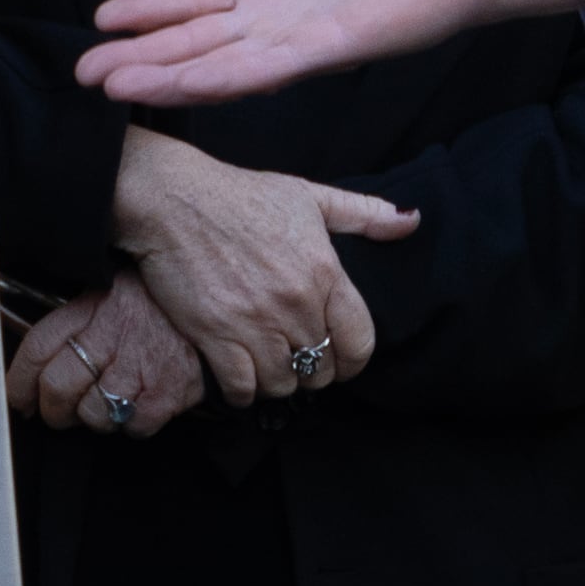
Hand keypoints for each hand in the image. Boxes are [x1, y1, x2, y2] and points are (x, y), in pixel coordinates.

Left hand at [8, 277, 207, 436]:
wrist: (220, 308)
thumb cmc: (162, 305)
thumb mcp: (115, 291)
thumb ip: (80, 319)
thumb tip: (41, 362)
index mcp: (94, 304)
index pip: (39, 347)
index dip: (19, 382)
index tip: (18, 399)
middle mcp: (114, 333)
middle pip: (58, 387)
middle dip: (52, 410)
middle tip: (56, 413)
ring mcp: (142, 363)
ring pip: (93, 413)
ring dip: (94, 417)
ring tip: (106, 403)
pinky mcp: (170, 390)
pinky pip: (134, 426)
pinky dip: (133, 424)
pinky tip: (139, 405)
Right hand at [77, 0, 574, 105]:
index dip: (151, 10)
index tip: (103, 19)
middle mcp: (277, 13)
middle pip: (195, 40)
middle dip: (140, 56)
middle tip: (84, 73)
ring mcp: (298, 36)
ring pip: (215, 63)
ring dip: (163, 76)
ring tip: (110, 87)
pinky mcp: (326, 50)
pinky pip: (259, 69)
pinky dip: (215, 79)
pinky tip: (175, 87)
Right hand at [112, 129, 413, 403]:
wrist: (173, 200)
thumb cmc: (241, 195)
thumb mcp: (308, 195)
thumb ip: (363, 214)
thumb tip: (411, 222)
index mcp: (324, 272)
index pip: (360, 343)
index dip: (353, 361)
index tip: (339, 360)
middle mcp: (295, 303)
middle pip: (321, 370)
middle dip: (312, 371)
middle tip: (296, 360)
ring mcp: (255, 323)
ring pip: (284, 384)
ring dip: (278, 381)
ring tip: (268, 366)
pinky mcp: (215, 336)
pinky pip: (242, 388)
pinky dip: (243, 390)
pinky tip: (239, 375)